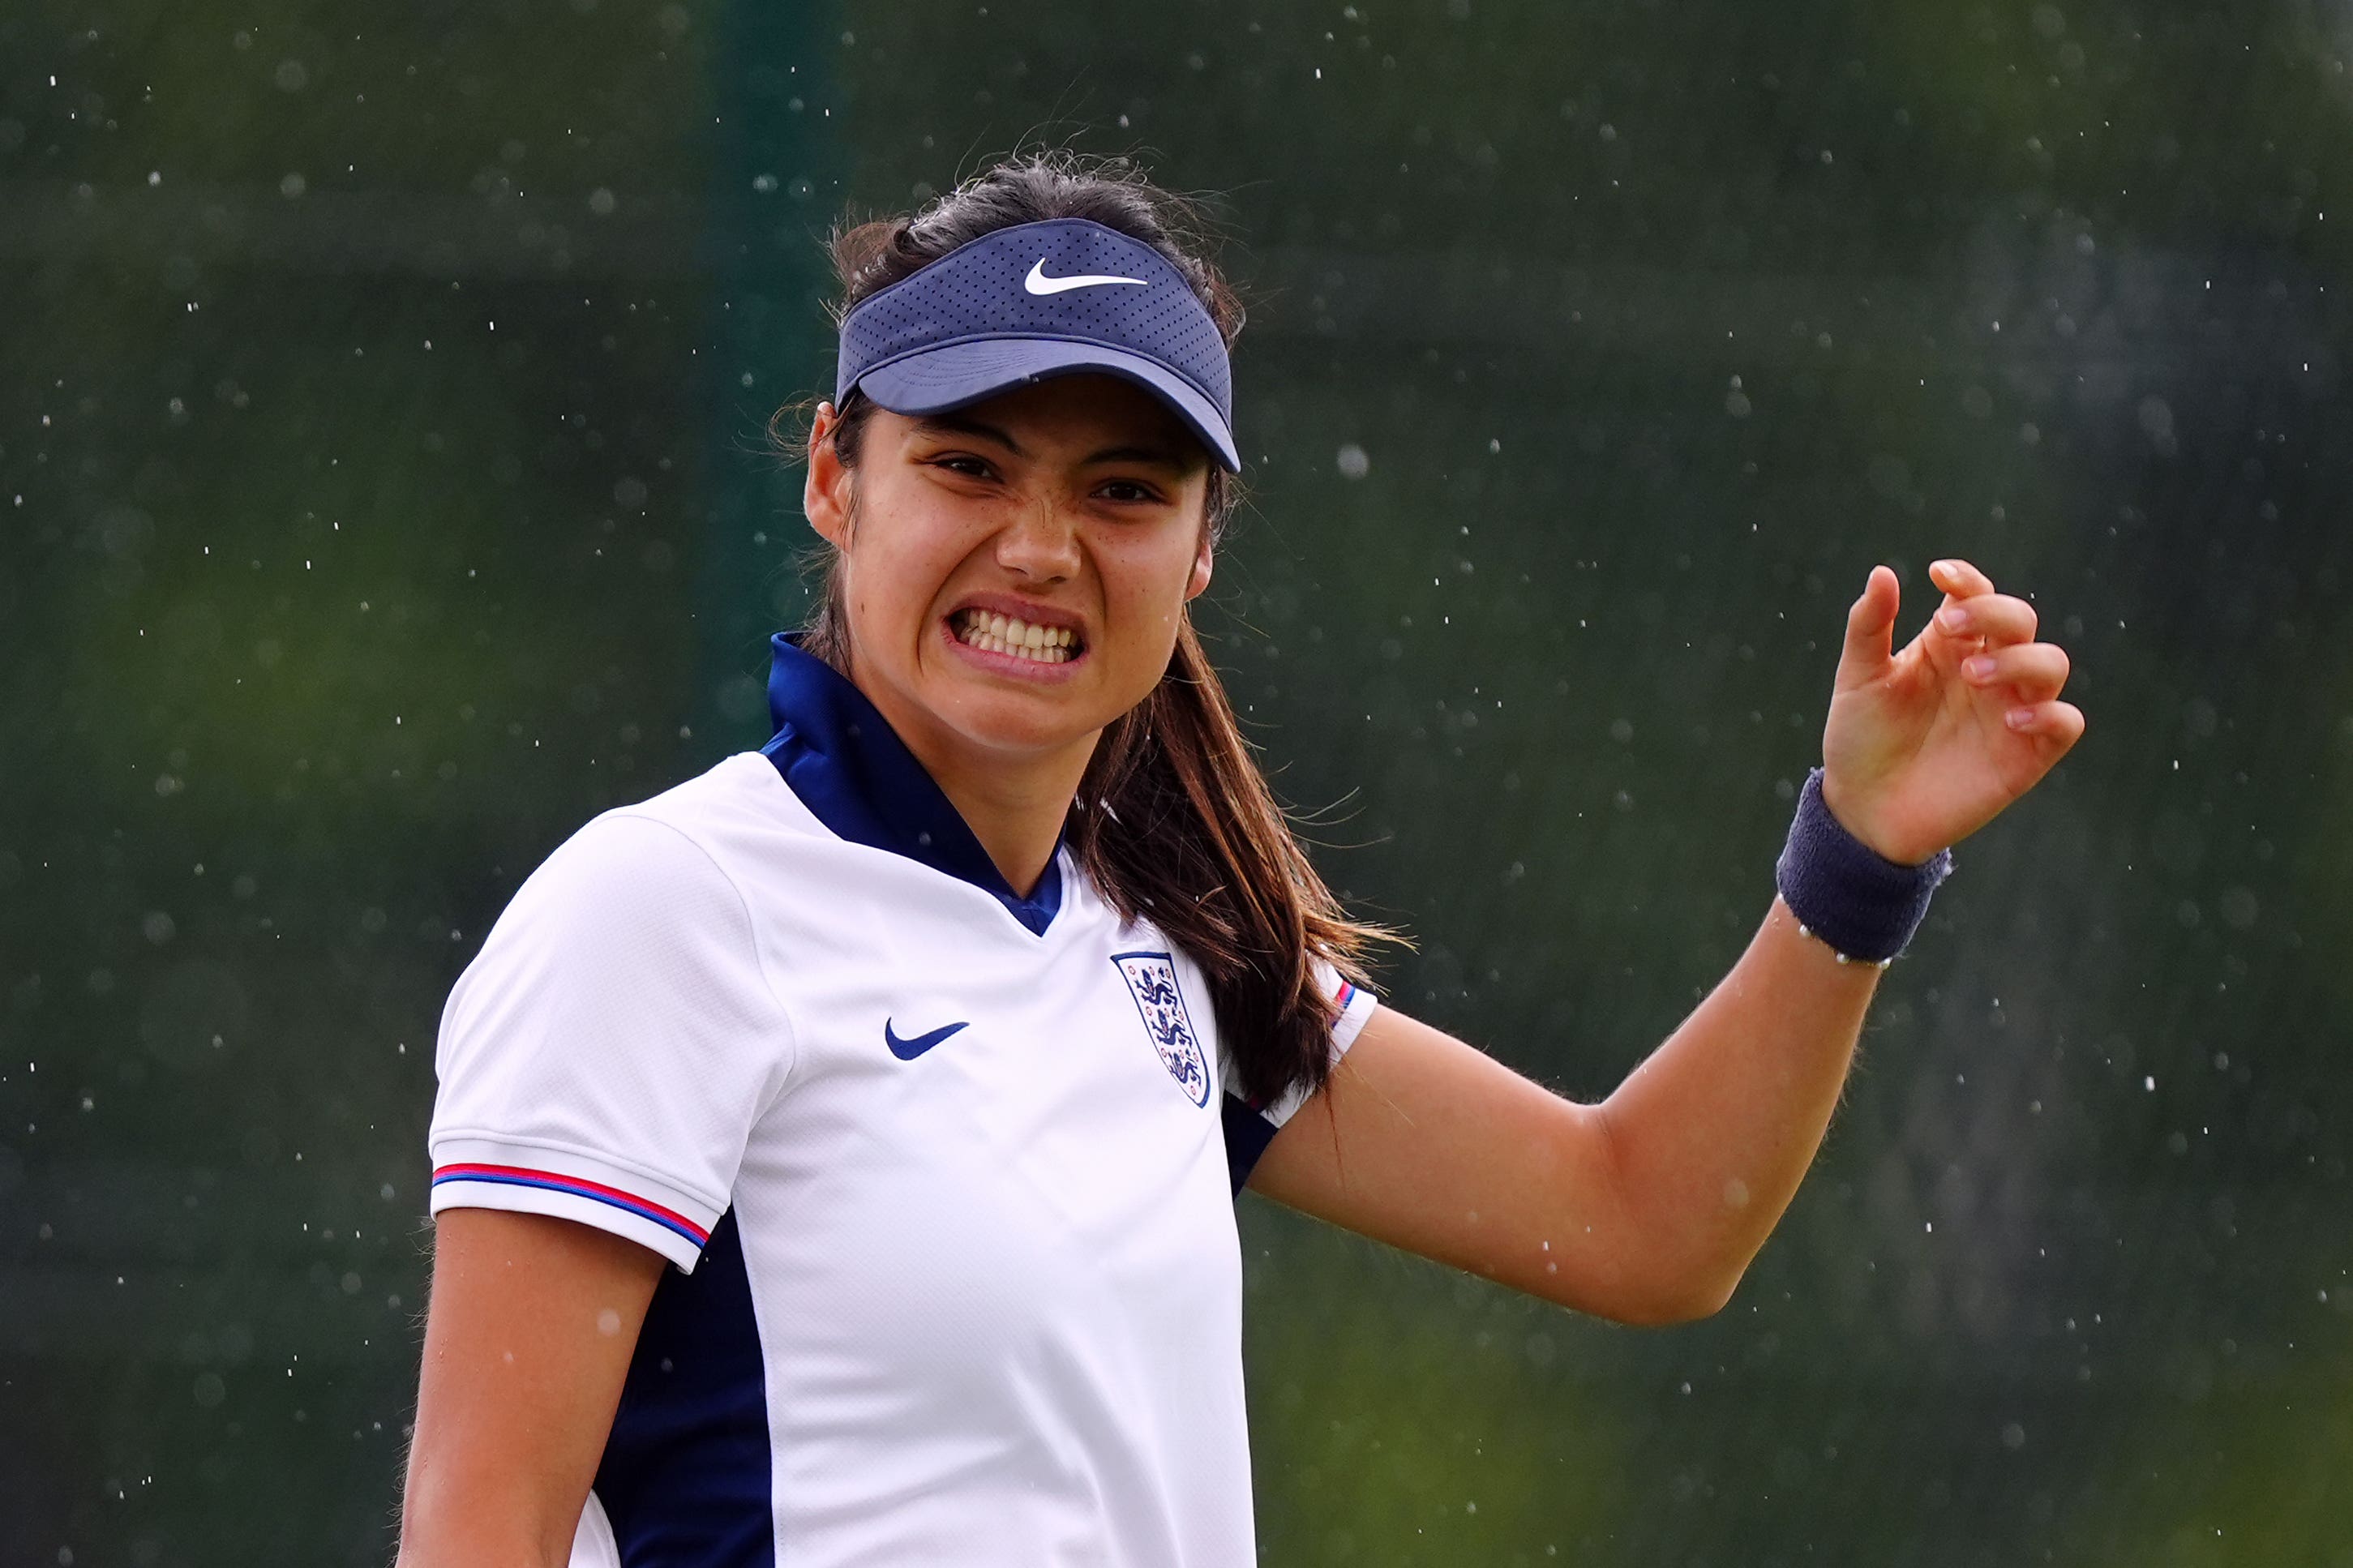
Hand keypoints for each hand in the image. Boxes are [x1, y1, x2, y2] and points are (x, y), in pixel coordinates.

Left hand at [1819, 558, 2085, 864]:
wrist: (1863, 809)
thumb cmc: (1862, 739)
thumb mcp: (1858, 679)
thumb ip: (1869, 627)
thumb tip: (1882, 572)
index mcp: (1950, 646)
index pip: (1977, 596)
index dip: (1967, 580)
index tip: (1939, 574)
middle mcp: (1988, 670)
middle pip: (2021, 621)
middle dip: (1994, 613)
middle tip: (1951, 626)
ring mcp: (2010, 710)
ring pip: (2051, 664)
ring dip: (2020, 659)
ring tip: (1973, 676)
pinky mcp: (2026, 754)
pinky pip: (2066, 723)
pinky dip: (2050, 714)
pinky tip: (2010, 720)